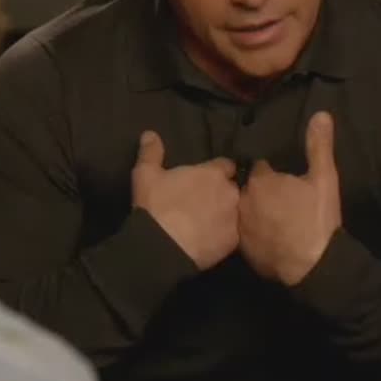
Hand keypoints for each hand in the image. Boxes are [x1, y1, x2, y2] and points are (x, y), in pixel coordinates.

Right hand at [131, 130, 239, 270]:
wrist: (161, 246)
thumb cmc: (155, 205)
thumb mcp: (146, 174)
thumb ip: (151, 152)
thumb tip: (150, 133)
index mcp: (213, 173)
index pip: (226, 165)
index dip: (217, 171)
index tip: (206, 178)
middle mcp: (230, 192)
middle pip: (232, 189)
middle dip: (222, 193)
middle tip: (205, 202)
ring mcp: (234, 217)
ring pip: (235, 212)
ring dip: (225, 214)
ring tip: (208, 222)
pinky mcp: (233, 241)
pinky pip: (232, 235)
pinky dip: (223, 236)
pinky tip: (210, 240)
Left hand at [238, 111, 341, 285]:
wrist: (313, 267)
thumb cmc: (317, 219)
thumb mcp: (324, 178)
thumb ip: (319, 145)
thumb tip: (320, 114)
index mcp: (261, 180)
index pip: (260, 167)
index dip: (272, 171)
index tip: (282, 177)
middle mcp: (244, 201)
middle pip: (250, 190)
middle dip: (262, 191)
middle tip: (281, 199)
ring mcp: (241, 227)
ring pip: (246, 212)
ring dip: (256, 212)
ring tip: (275, 218)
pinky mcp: (243, 250)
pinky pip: (247, 235)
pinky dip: (256, 234)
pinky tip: (270, 237)